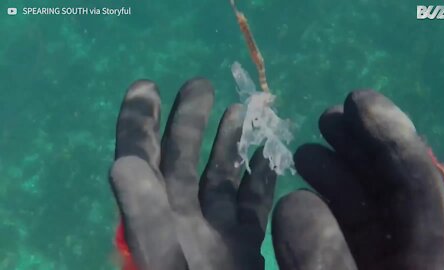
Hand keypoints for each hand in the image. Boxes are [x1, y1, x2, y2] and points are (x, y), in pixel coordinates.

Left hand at [109, 78, 276, 269]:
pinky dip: (262, 178)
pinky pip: (252, 204)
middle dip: (189, 120)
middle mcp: (181, 221)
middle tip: (201, 84)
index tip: (146, 86)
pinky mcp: (244, 246)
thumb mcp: (159, 256)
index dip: (137, 124)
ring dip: (229, 142)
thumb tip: (123, 163)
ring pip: (219, 178)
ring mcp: (214, 233)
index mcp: (154, 221)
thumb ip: (143, 214)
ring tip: (239, 109)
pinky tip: (269, 153)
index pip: (140, 162)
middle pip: (181, 161)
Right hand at [272, 90, 443, 269]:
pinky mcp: (352, 268)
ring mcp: (381, 262)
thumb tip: (294, 200)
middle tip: (327, 118)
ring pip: (364, 208)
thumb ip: (325, 258)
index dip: (390, 137)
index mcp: (424, 259)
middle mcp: (406, 254)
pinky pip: (342, 231)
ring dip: (336, 173)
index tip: (358, 101)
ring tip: (304, 153)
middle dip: (360, 146)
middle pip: (392, 188)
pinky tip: (300, 196)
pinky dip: (321, 207)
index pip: (418, 186)